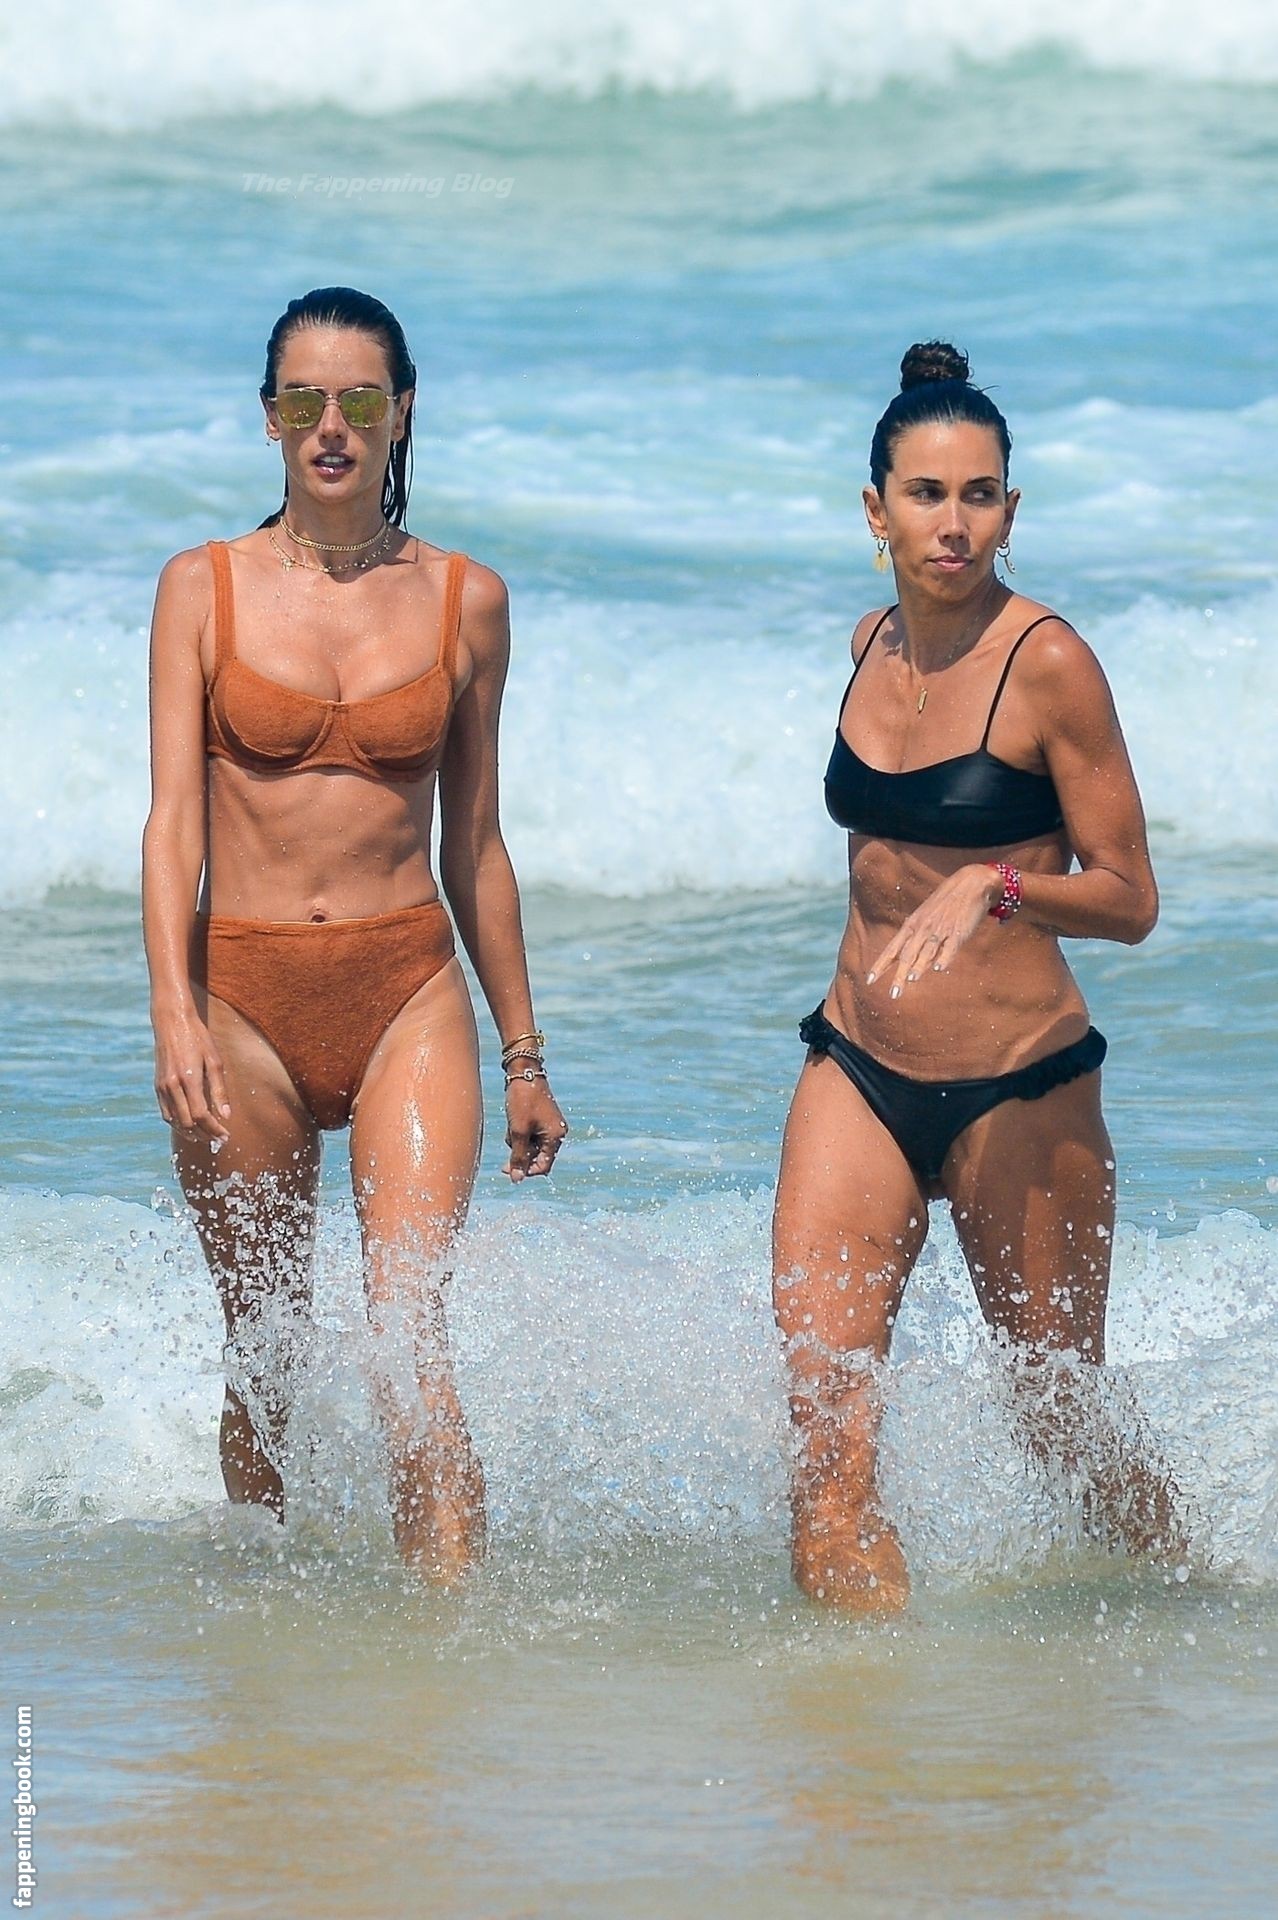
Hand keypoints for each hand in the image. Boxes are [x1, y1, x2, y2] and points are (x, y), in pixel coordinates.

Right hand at [153, 1006, 231, 1140]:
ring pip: (174, 1122)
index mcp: (188, 1079)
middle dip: (204, 1135)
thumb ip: (220, 1090)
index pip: (201, 1115)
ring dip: (191, 1133)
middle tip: (219, 1139)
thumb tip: (226, 1116)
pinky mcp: (157, 1087)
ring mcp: (162, 1087)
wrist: (172, 1023)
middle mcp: (172, 1086)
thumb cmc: (198, 1039)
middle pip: (187, 1123)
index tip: (226, 1136)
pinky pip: (166, 1114)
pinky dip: (178, 1124)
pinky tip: (190, 1126)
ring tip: (206, 1137)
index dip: (214, 1130)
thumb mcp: (214, 1061)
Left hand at [504, 1076, 567, 1181]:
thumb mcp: (517, 1131)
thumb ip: (518, 1156)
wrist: (523, 1072)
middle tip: (503, 1159)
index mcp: (556, 1136)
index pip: (544, 1166)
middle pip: (537, 1157)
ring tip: (510, 1127)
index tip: (509, 1171)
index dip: (526, 1171)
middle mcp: (556, 1132)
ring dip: (518, 1143)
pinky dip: (519, 1133)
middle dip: (520, 1155)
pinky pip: (530, 1135)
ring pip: (531, 1146)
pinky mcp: (541, 1119)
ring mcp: (549, 1125)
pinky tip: (513, 1121)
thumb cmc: (522, 1101)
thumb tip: (517, 1180)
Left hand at [866, 865, 999, 997]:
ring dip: (919, 966)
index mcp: (911, 926)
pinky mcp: (958, 931)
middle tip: (893, 994)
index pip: (892, 949)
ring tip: (911, 980)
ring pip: (926, 951)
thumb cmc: (944, 905)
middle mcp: (922, 929)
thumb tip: (906, 965)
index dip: (880, 966)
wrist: (969, 885)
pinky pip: (950, 947)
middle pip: (907, 954)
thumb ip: (915, 941)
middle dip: (899, 975)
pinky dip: (944, 957)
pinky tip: (939, 969)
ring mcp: (940, 930)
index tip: (869, 981)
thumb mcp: (924, 919)